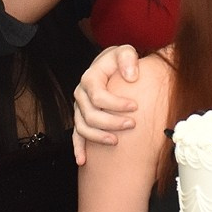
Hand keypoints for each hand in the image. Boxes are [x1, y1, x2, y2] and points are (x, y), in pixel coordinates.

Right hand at [73, 44, 140, 162]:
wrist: (110, 65)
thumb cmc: (119, 60)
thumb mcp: (125, 51)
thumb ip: (128, 58)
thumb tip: (131, 76)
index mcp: (90, 78)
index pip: (99, 96)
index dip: (116, 104)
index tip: (135, 107)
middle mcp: (81, 94)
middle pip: (90, 115)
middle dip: (111, 122)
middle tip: (132, 124)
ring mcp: (79, 108)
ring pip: (83, 128)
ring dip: (98, 137)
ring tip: (117, 141)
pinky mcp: (81, 118)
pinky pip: (76, 135)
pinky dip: (78, 148)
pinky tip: (82, 160)